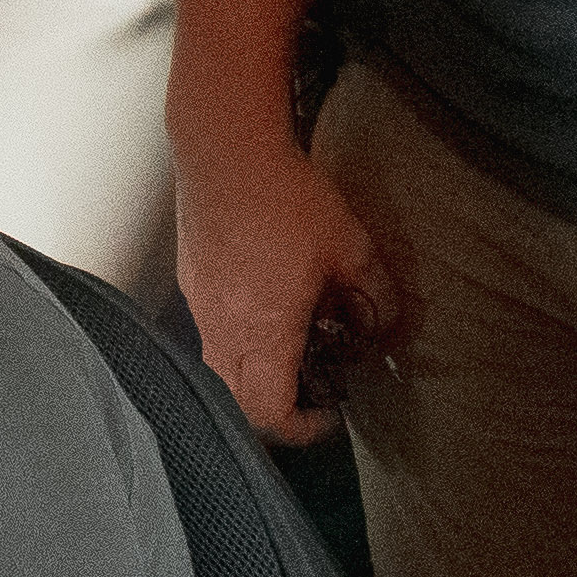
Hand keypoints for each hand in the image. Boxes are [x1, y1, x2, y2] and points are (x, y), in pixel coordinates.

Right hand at [172, 120, 407, 444]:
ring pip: (222, 367)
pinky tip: (267, 297)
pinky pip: (212, 329)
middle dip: (277, 408)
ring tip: (293, 339)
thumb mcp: (351, 247)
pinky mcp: (191, 280)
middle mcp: (223, 329)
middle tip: (311, 389)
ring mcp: (200, 306)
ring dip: (257, 370)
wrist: (225, 148)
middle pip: (240, 402)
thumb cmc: (283, 197)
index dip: (302, 428)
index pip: (270, 413)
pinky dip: (240, 334)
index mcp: (263, 331)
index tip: (328, 413)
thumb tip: (385, 327)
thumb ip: (375, 296)